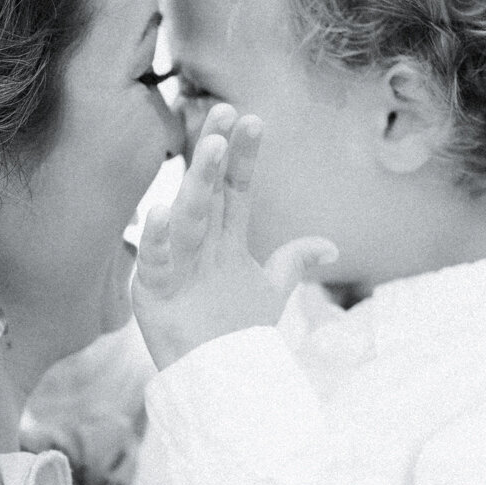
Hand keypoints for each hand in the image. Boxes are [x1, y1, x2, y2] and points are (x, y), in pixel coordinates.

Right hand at [132, 103, 336, 371]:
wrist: (212, 373)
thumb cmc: (234, 329)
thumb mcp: (269, 290)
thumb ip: (292, 261)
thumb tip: (331, 246)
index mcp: (225, 237)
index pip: (236, 187)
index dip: (244, 155)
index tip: (253, 119)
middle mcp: (200, 243)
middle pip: (210, 191)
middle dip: (217, 153)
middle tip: (224, 110)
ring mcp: (177, 264)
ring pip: (189, 216)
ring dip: (198, 182)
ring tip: (211, 147)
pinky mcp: (154, 290)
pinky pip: (157, 261)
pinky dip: (158, 240)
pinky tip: (160, 212)